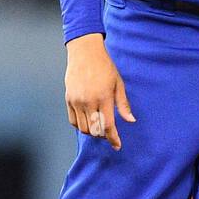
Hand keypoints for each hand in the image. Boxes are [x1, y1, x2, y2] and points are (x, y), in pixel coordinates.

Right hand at [65, 33, 134, 150]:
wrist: (85, 53)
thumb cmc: (105, 67)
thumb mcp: (119, 84)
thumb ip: (123, 104)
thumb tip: (130, 120)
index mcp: (104, 97)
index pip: (108, 126)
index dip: (113, 138)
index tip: (117, 146)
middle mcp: (88, 101)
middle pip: (94, 130)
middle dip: (103, 136)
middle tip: (110, 134)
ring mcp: (76, 101)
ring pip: (83, 128)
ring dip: (92, 132)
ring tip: (99, 127)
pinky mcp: (68, 99)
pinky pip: (73, 121)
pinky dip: (80, 126)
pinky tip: (88, 122)